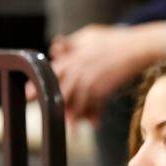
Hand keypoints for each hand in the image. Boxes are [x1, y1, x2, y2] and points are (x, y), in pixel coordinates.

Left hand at [30, 21, 165, 120]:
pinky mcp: (103, 90)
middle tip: (48, 114)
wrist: (135, 48)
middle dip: (52, 105)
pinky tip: (94, 124)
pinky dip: (95, 116)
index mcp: (71, 58)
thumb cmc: (112, 39)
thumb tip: (55, 49)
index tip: (30, 95)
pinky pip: (95, 106)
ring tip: (72, 130)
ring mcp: (90, 82)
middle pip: (60, 92)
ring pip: (77, 104)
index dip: (38, 85)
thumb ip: (70, 44)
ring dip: (74, 117)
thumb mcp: (87, 35)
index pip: (50, 73)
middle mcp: (78, 72)